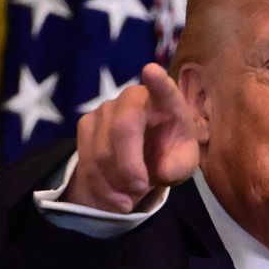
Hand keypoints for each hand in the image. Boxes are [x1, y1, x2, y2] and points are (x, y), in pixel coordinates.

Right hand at [64, 63, 205, 211]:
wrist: (143, 162)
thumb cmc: (169, 155)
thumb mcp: (182, 164)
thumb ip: (179, 166)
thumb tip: (161, 169)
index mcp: (166, 102)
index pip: (162, 89)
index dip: (157, 82)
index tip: (151, 71)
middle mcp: (133, 98)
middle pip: (122, 128)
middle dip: (129, 166)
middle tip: (140, 189)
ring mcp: (106, 108)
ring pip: (102, 151)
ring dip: (117, 182)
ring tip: (132, 197)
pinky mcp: (86, 124)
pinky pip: (87, 161)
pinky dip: (103, 187)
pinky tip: (118, 197)